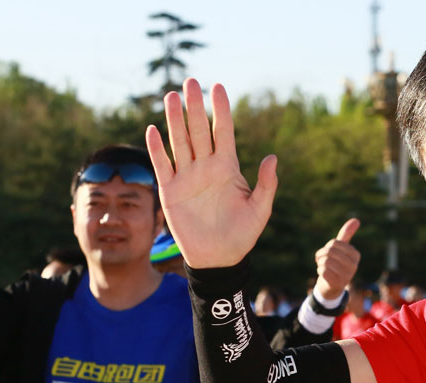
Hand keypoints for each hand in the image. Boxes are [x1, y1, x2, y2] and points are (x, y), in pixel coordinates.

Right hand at [144, 79, 277, 268]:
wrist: (219, 258)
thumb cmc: (243, 235)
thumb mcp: (260, 209)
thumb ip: (266, 184)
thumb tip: (272, 157)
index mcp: (228, 168)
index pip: (223, 133)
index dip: (220, 110)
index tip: (218, 87)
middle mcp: (206, 168)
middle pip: (199, 131)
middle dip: (195, 107)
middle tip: (191, 81)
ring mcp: (187, 178)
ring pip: (180, 142)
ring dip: (175, 120)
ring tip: (172, 96)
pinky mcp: (170, 192)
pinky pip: (163, 165)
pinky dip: (157, 149)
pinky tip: (153, 130)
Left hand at [315, 219, 360, 301]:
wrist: (332, 286)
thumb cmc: (336, 264)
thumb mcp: (342, 249)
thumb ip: (347, 234)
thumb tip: (356, 220)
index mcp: (355, 255)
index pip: (334, 243)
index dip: (327, 247)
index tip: (330, 254)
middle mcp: (354, 265)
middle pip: (330, 251)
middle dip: (321, 255)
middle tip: (322, 260)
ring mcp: (347, 276)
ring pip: (326, 261)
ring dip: (320, 263)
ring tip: (323, 267)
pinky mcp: (338, 284)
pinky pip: (323, 271)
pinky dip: (320, 271)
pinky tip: (324, 275)